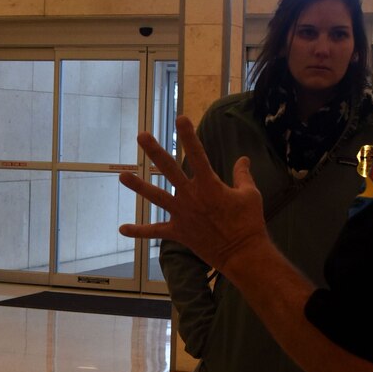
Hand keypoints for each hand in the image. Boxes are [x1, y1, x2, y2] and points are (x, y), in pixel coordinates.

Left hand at [119, 116, 267, 275]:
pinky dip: (139, 231)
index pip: (197, 154)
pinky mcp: (178, 232)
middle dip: (154, 151)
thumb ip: (242, 175)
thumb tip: (243, 159)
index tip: (180, 118)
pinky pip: (155, 231)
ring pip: (156, 197)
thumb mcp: (250, 194)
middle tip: (141, 136)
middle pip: (169, 169)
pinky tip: (122, 229)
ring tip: (122, 175)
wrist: (242, 253)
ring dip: (138, 186)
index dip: (188, 136)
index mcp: (209, 184)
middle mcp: (191, 196)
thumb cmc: (249, 222)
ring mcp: (182, 214)